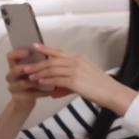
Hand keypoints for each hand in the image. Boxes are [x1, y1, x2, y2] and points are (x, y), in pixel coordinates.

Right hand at [3, 47, 69, 105]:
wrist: (25, 100)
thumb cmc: (31, 80)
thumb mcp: (32, 69)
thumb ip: (37, 61)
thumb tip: (48, 50)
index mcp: (14, 65)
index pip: (10, 56)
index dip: (17, 53)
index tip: (28, 52)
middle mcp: (11, 75)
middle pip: (15, 70)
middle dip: (26, 68)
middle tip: (35, 67)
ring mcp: (13, 87)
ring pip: (23, 83)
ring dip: (35, 81)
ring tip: (46, 80)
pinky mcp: (17, 97)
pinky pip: (30, 94)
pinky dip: (41, 93)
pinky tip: (49, 91)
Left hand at [23, 44, 137, 109]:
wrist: (111, 92)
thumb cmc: (99, 87)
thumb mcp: (84, 78)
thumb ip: (67, 81)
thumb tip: (53, 89)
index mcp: (79, 58)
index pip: (59, 52)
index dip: (45, 49)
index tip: (35, 46)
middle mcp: (77, 61)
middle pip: (52, 60)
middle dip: (37, 64)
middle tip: (26, 67)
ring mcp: (76, 70)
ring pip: (52, 69)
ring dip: (39, 73)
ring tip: (30, 76)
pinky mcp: (75, 81)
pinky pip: (56, 79)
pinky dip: (47, 81)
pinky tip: (40, 82)